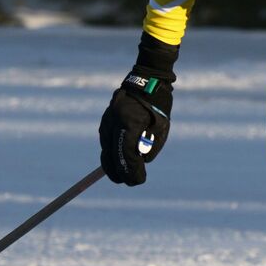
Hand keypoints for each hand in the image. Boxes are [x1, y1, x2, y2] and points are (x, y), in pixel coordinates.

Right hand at [98, 70, 171, 184]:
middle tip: (128, 182)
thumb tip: (140, 163)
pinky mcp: (105, 120)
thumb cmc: (158, 107)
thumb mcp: (161, 129)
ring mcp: (107, 121)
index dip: (132, 171)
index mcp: (129, 124)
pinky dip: (111, 152)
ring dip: (113, 163)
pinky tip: (117, 160)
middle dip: (119, 172)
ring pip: (106, 149)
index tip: (138, 181)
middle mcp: (114, 123)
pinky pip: (106, 141)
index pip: (127, 155)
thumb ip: (151, 147)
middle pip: (111, 155)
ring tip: (122, 174)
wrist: (146, 83)